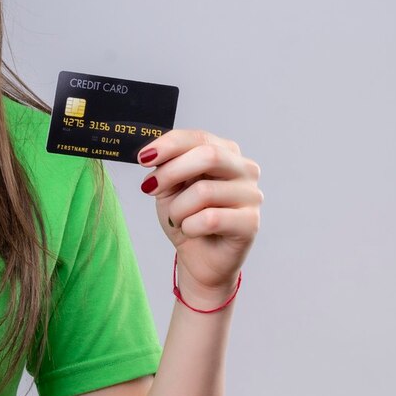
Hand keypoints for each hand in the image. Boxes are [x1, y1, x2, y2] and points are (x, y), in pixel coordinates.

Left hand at [136, 130, 261, 306]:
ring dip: (178, 209)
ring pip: (204, 191)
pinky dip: (190, 226)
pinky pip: (211, 219)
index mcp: (227, 153)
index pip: (199, 137)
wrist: (198, 258)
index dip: (168, 145)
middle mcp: (245, 170)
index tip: (143, 158)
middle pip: (208, 155)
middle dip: (171, 172)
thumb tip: (151, 154)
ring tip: (177, 219)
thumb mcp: (170, 186)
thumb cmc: (187, 217)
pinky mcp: (251, 223)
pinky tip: (190, 231)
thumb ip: (166, 165)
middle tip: (150, 188)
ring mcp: (252, 196)